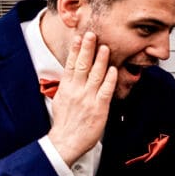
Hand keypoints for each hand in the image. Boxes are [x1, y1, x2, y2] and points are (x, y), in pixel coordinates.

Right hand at [47, 31, 116, 165]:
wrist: (66, 141)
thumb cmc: (65, 123)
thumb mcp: (61, 100)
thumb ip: (68, 86)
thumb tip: (71, 75)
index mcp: (66, 88)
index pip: (71, 64)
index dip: (75, 50)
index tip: (78, 37)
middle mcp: (76, 91)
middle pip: (82, 65)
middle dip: (87, 48)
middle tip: (92, 34)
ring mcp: (88, 98)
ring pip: (95, 74)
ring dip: (100, 60)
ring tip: (105, 47)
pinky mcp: (99, 108)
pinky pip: (105, 90)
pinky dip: (110, 79)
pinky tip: (113, 69)